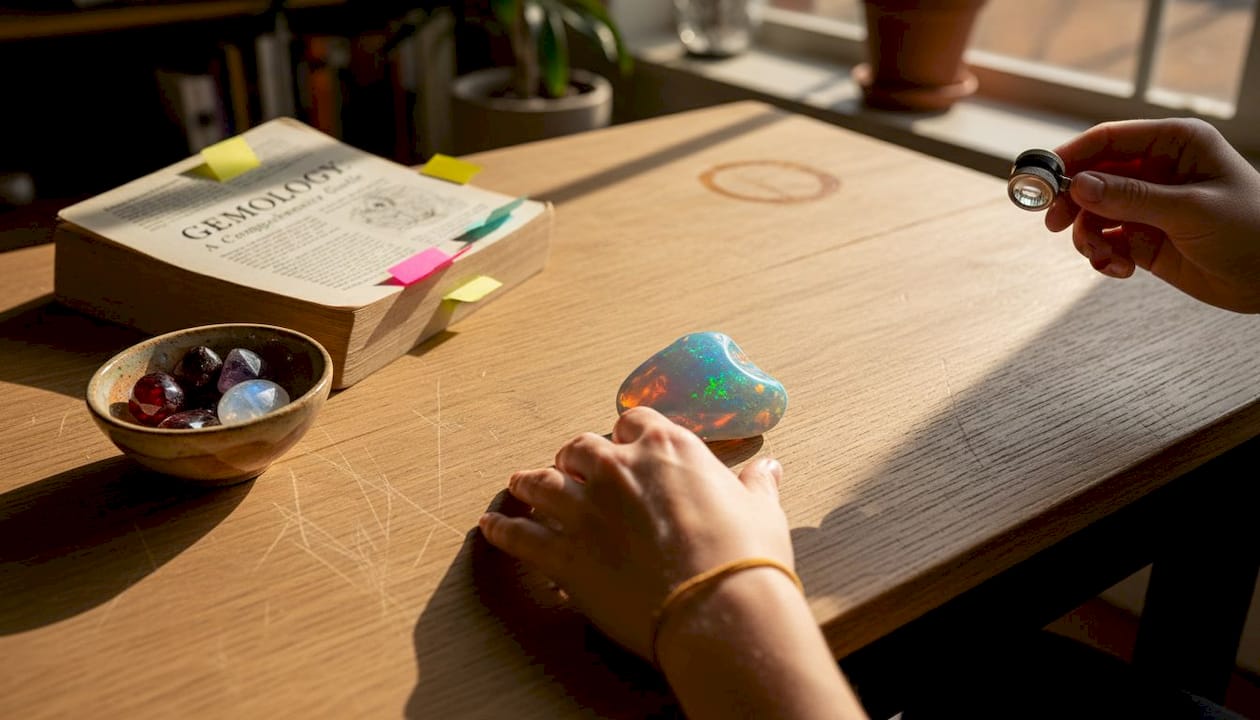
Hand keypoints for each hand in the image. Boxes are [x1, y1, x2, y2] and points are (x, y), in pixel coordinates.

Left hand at [478, 406, 791, 660]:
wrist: (718, 606)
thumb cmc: (745, 556)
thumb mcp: (760, 510)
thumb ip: (756, 484)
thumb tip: (770, 467)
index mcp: (667, 446)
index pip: (634, 419)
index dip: (626, 432)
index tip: (623, 442)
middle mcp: (618, 467)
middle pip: (579, 447)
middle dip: (573, 457)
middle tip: (569, 468)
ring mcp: (584, 508)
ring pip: (541, 483)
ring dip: (529, 484)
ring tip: (519, 486)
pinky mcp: (563, 553)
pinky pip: (519, 535)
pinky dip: (503, 530)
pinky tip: (491, 528)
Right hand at [1045, 118, 1259, 311]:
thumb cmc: (1253, 230)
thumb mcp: (1190, 210)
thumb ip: (1132, 198)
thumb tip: (1079, 185)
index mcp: (1175, 144)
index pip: (1109, 139)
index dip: (1072, 156)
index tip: (1041, 178)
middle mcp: (1157, 170)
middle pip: (1092, 176)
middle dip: (1072, 202)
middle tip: (1056, 224)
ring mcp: (1148, 204)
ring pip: (1093, 212)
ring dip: (1088, 237)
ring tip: (1104, 258)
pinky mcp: (1144, 236)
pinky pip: (1105, 240)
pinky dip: (1103, 255)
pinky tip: (1120, 268)